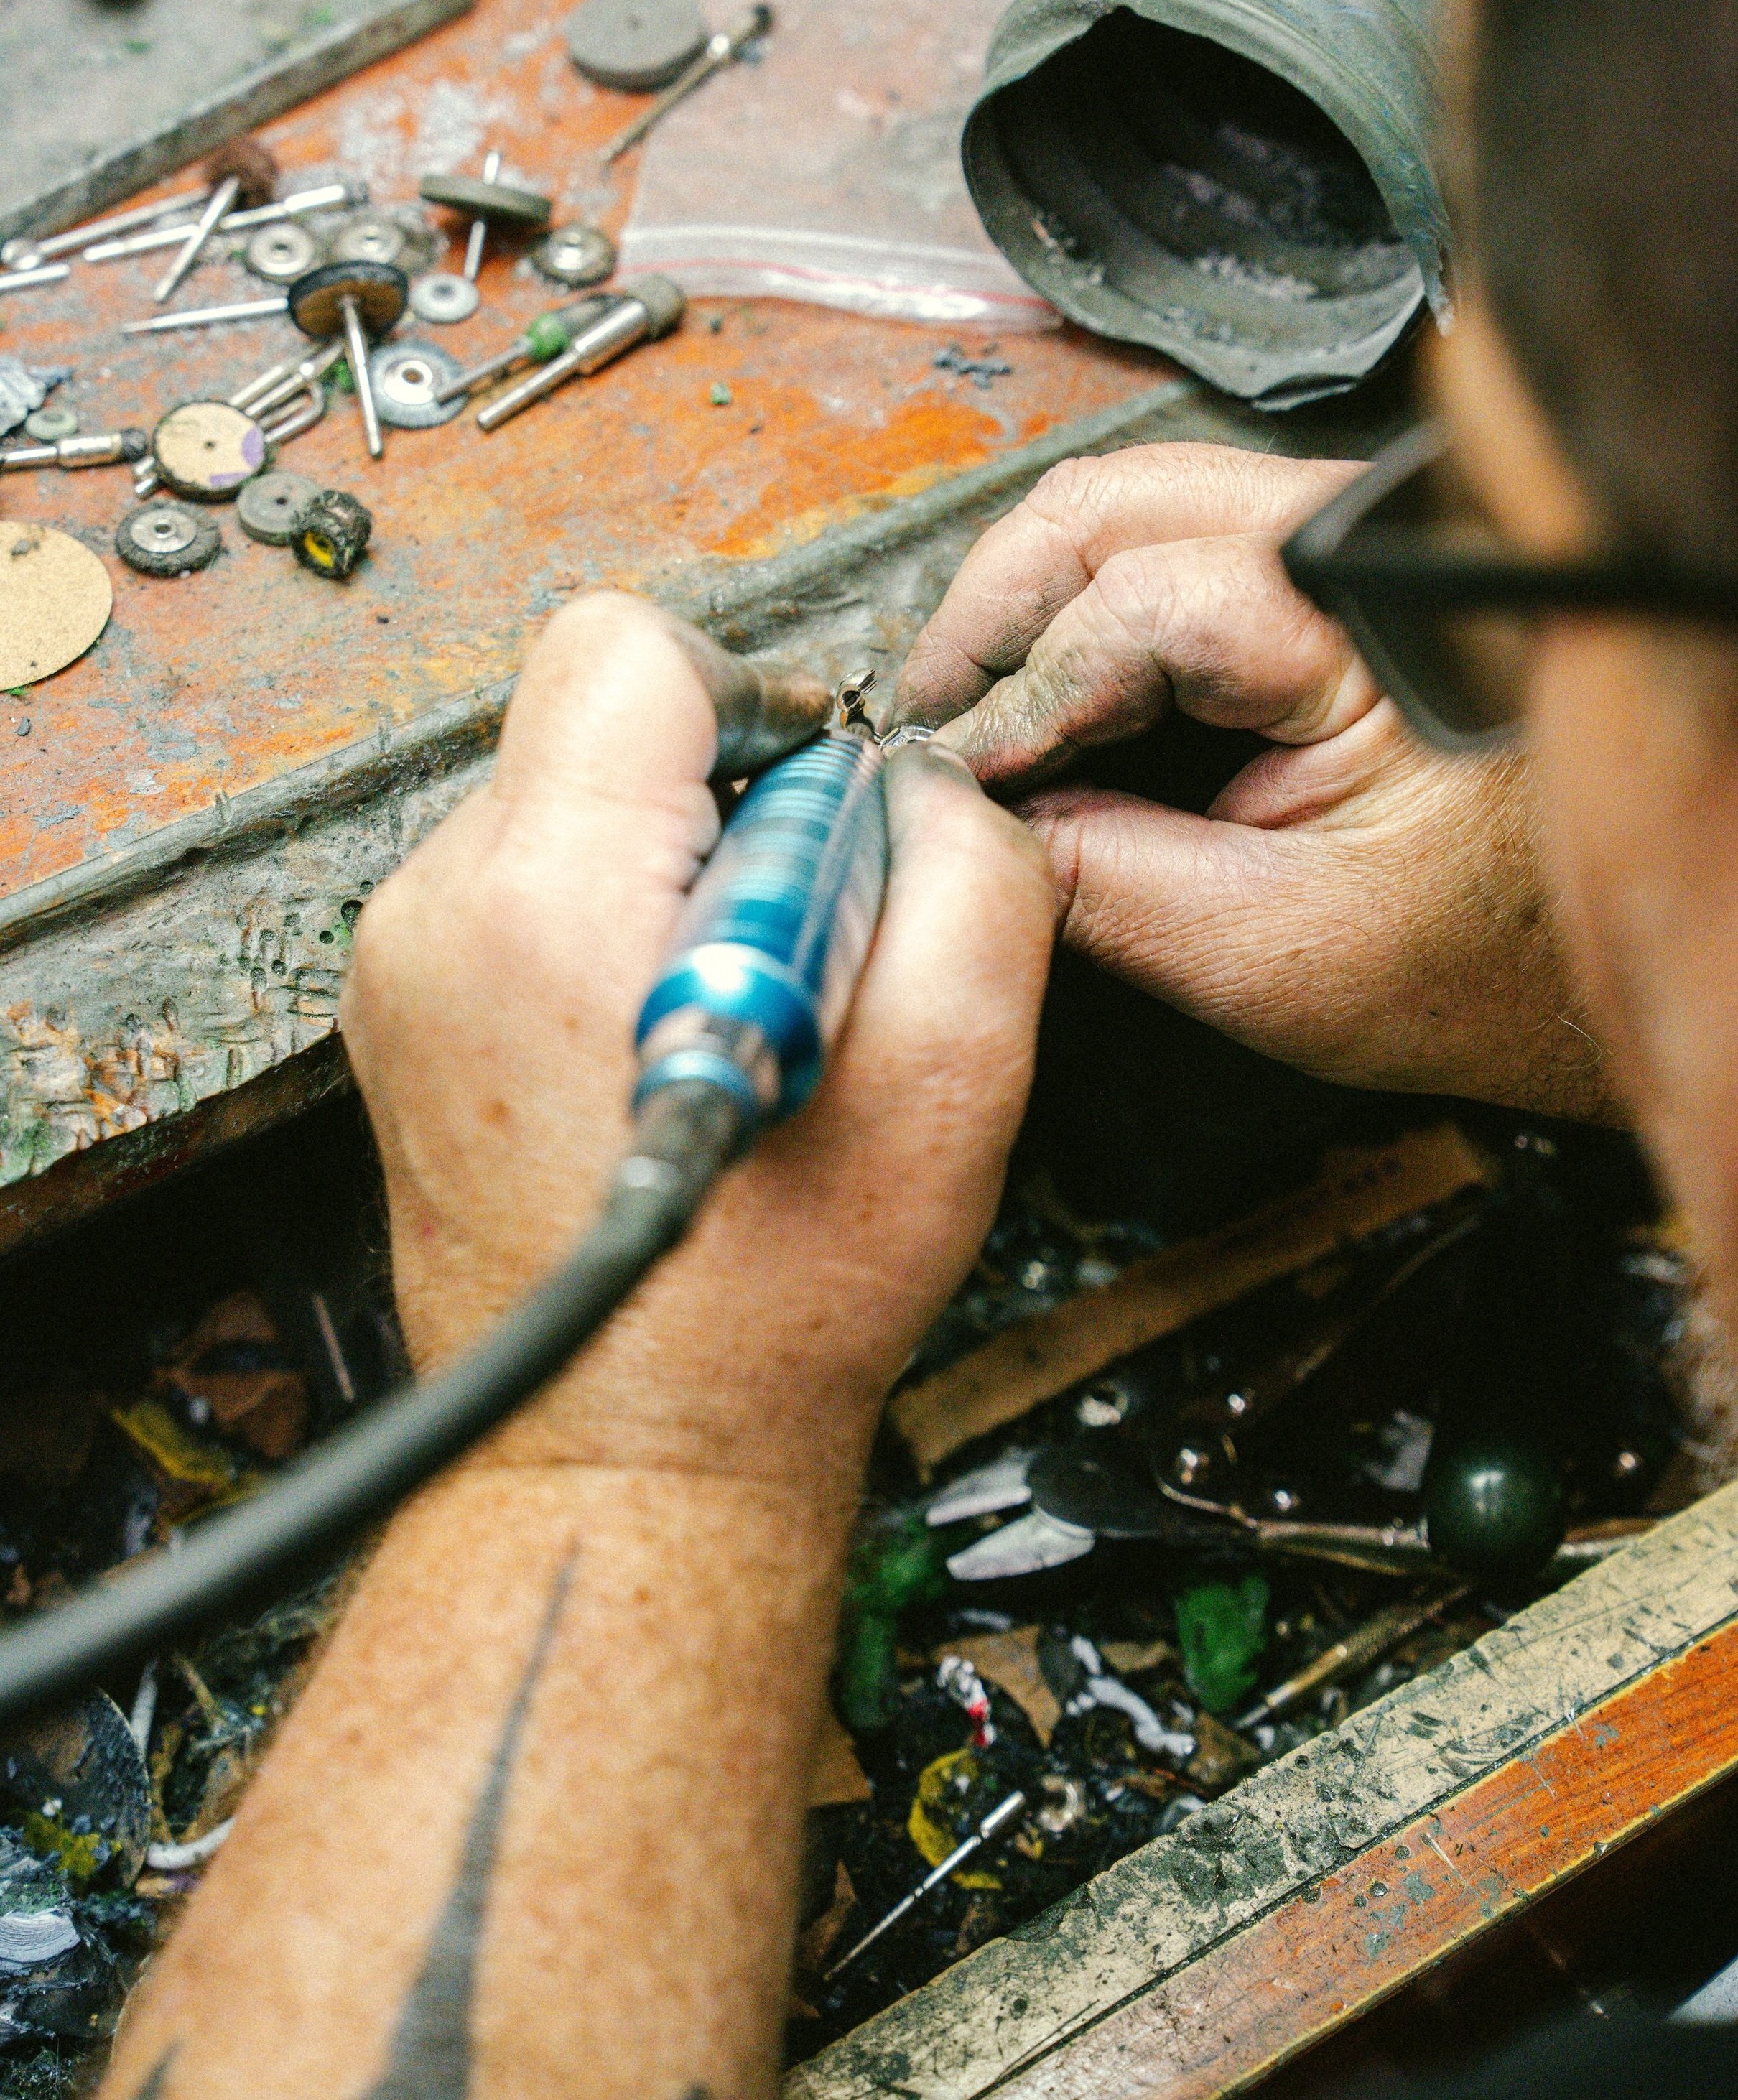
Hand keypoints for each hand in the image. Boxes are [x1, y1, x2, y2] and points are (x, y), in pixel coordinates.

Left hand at [341, 596, 1055, 1492]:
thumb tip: (921, 783)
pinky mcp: (409, 1005)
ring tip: (731, 1008)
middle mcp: (444, 912)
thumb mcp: (954, 1075)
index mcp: (553, 901)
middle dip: (727, 794)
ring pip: (569, 794)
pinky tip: (668, 1033)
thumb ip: (968, 872)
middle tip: (793, 941)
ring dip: (674, 862)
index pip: (630, 650)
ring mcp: (407, 962)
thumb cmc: (767, 1305)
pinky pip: (531, 878)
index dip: (760, 699)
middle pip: (600, 715)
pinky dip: (617, 920)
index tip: (813, 816)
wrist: (624, 1448)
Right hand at [894, 442, 1615, 1118]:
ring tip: (973, 717)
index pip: (1130, 607)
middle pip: (1108, 509)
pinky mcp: (1322, 574)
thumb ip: (1103, 885)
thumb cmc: (1492, 963)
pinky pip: (1168, 552)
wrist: (1591, 966)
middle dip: (994, 615)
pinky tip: (1046, 702)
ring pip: (1127, 514)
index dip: (1014, 699)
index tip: (941, 776)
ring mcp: (1339, 542)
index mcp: (1370, 612)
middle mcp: (1358, 537)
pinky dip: (1086, 619)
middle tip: (930, 725)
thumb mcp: (1274, 954)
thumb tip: (961, 826)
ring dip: (1031, 610)